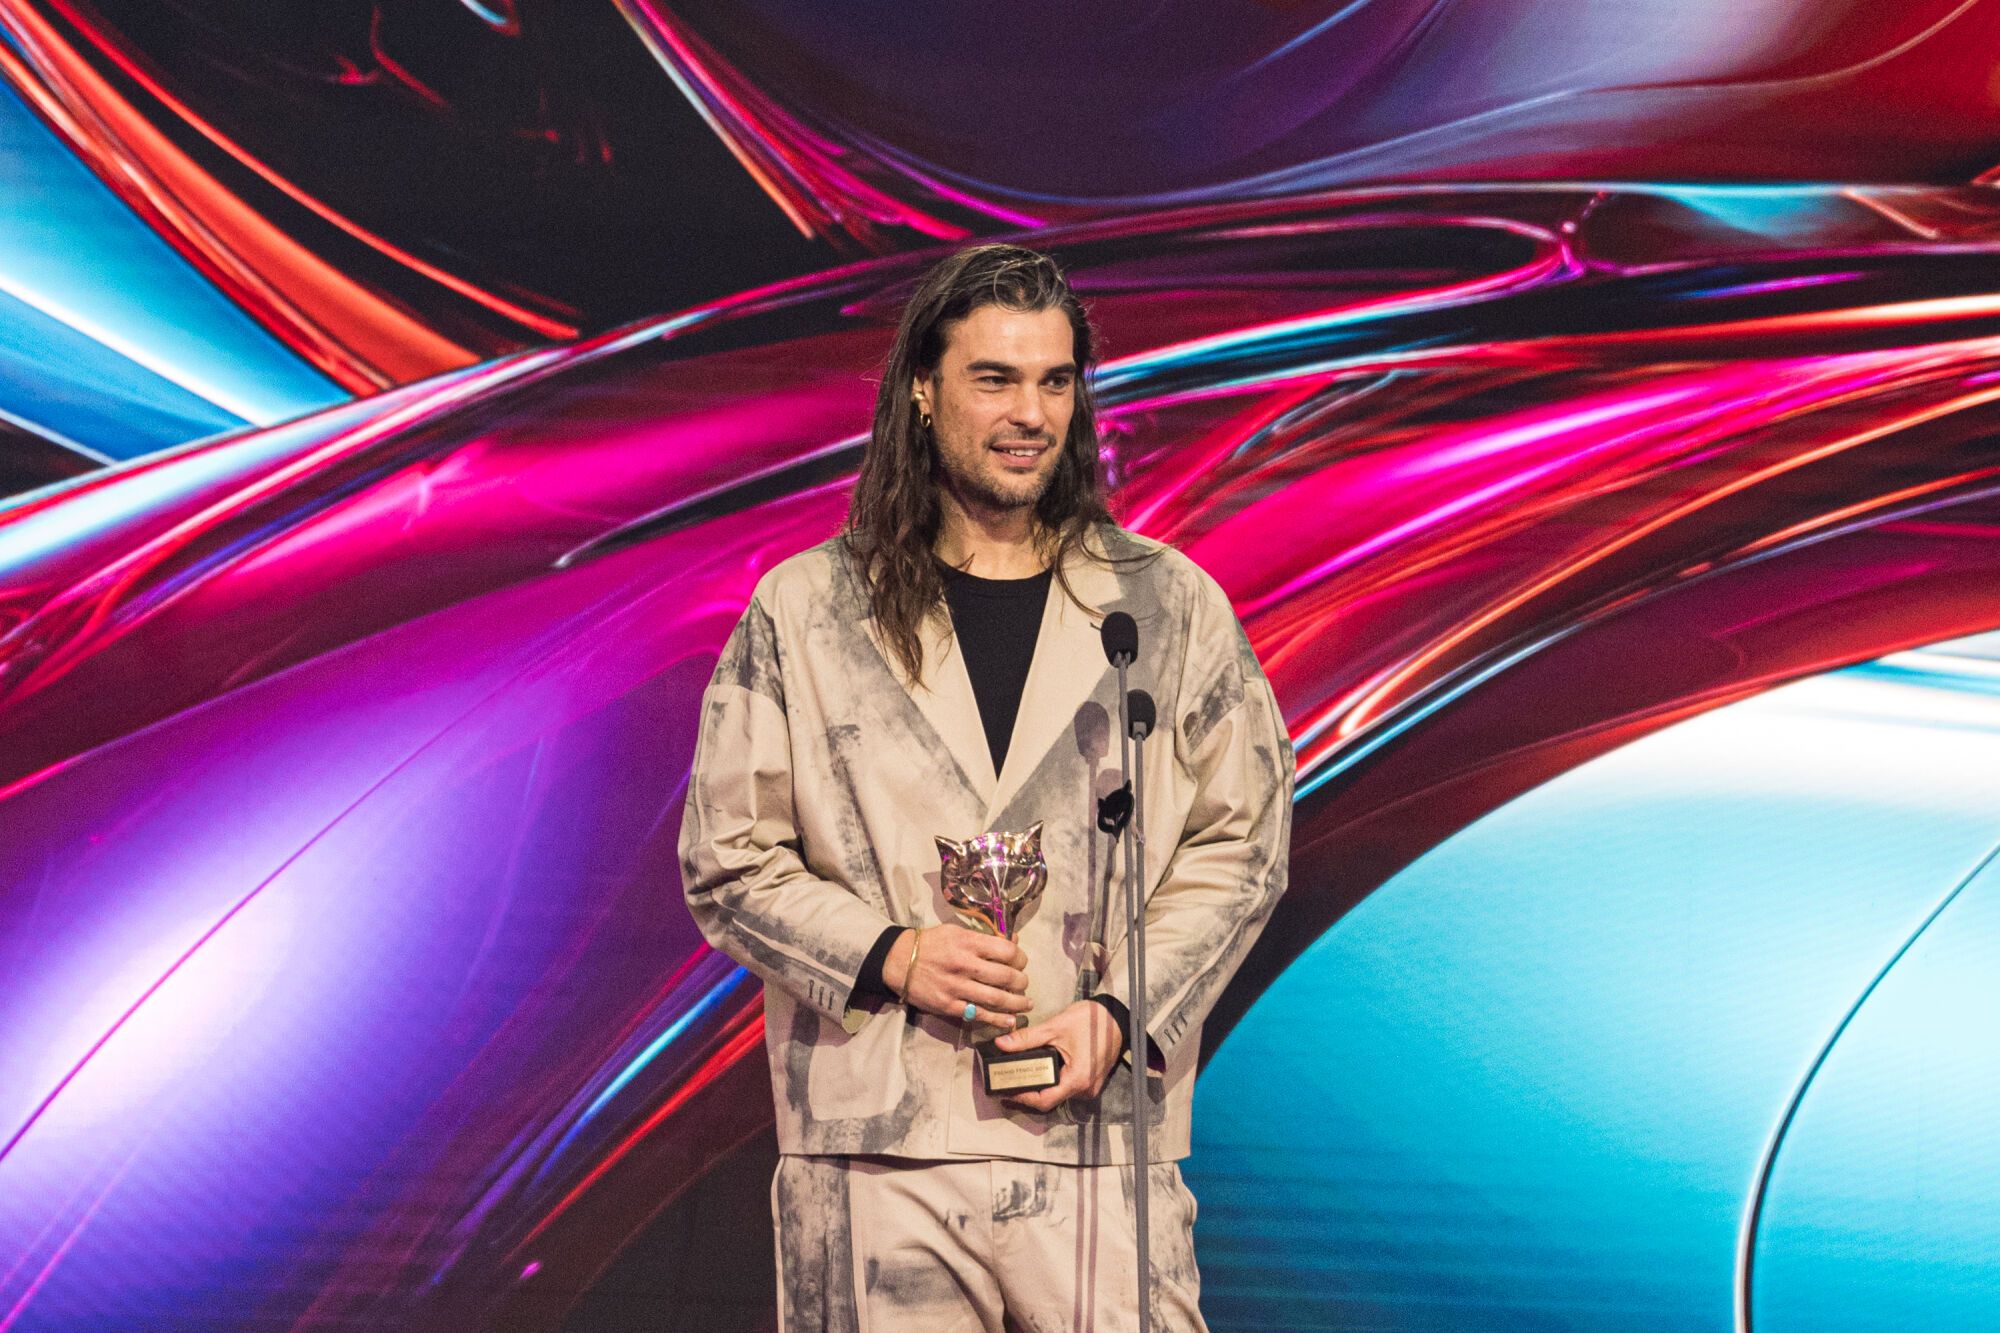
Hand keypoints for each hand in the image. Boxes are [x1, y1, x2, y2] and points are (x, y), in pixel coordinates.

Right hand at [884, 925, 1031, 1026]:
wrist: (898, 960)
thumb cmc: (930, 943)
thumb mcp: (956, 931)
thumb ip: (984, 937)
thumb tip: (1013, 940)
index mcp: (968, 942)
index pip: (1007, 951)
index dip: (1020, 958)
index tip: (1020, 962)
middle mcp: (964, 964)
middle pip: (1006, 976)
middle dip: (1021, 982)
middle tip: (1024, 983)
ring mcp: (957, 987)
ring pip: (996, 998)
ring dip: (1017, 1003)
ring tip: (1026, 1004)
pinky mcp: (949, 1005)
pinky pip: (979, 1014)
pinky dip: (998, 1019)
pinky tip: (1010, 1020)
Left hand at [991, 1000, 1122, 1112]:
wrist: (1116, 1017)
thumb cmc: (1091, 1021)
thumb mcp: (1055, 1027)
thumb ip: (1027, 1038)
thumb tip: (1002, 1044)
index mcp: (1078, 1078)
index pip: (1045, 1100)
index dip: (1023, 1098)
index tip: (1006, 1091)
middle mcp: (1085, 1089)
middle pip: (1050, 1100)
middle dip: (1028, 1093)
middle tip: (1008, 1084)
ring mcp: (1089, 1087)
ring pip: (1058, 1095)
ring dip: (1040, 1088)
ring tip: (1020, 1076)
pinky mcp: (1090, 1081)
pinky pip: (1067, 1088)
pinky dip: (1052, 1082)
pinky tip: (1040, 1072)